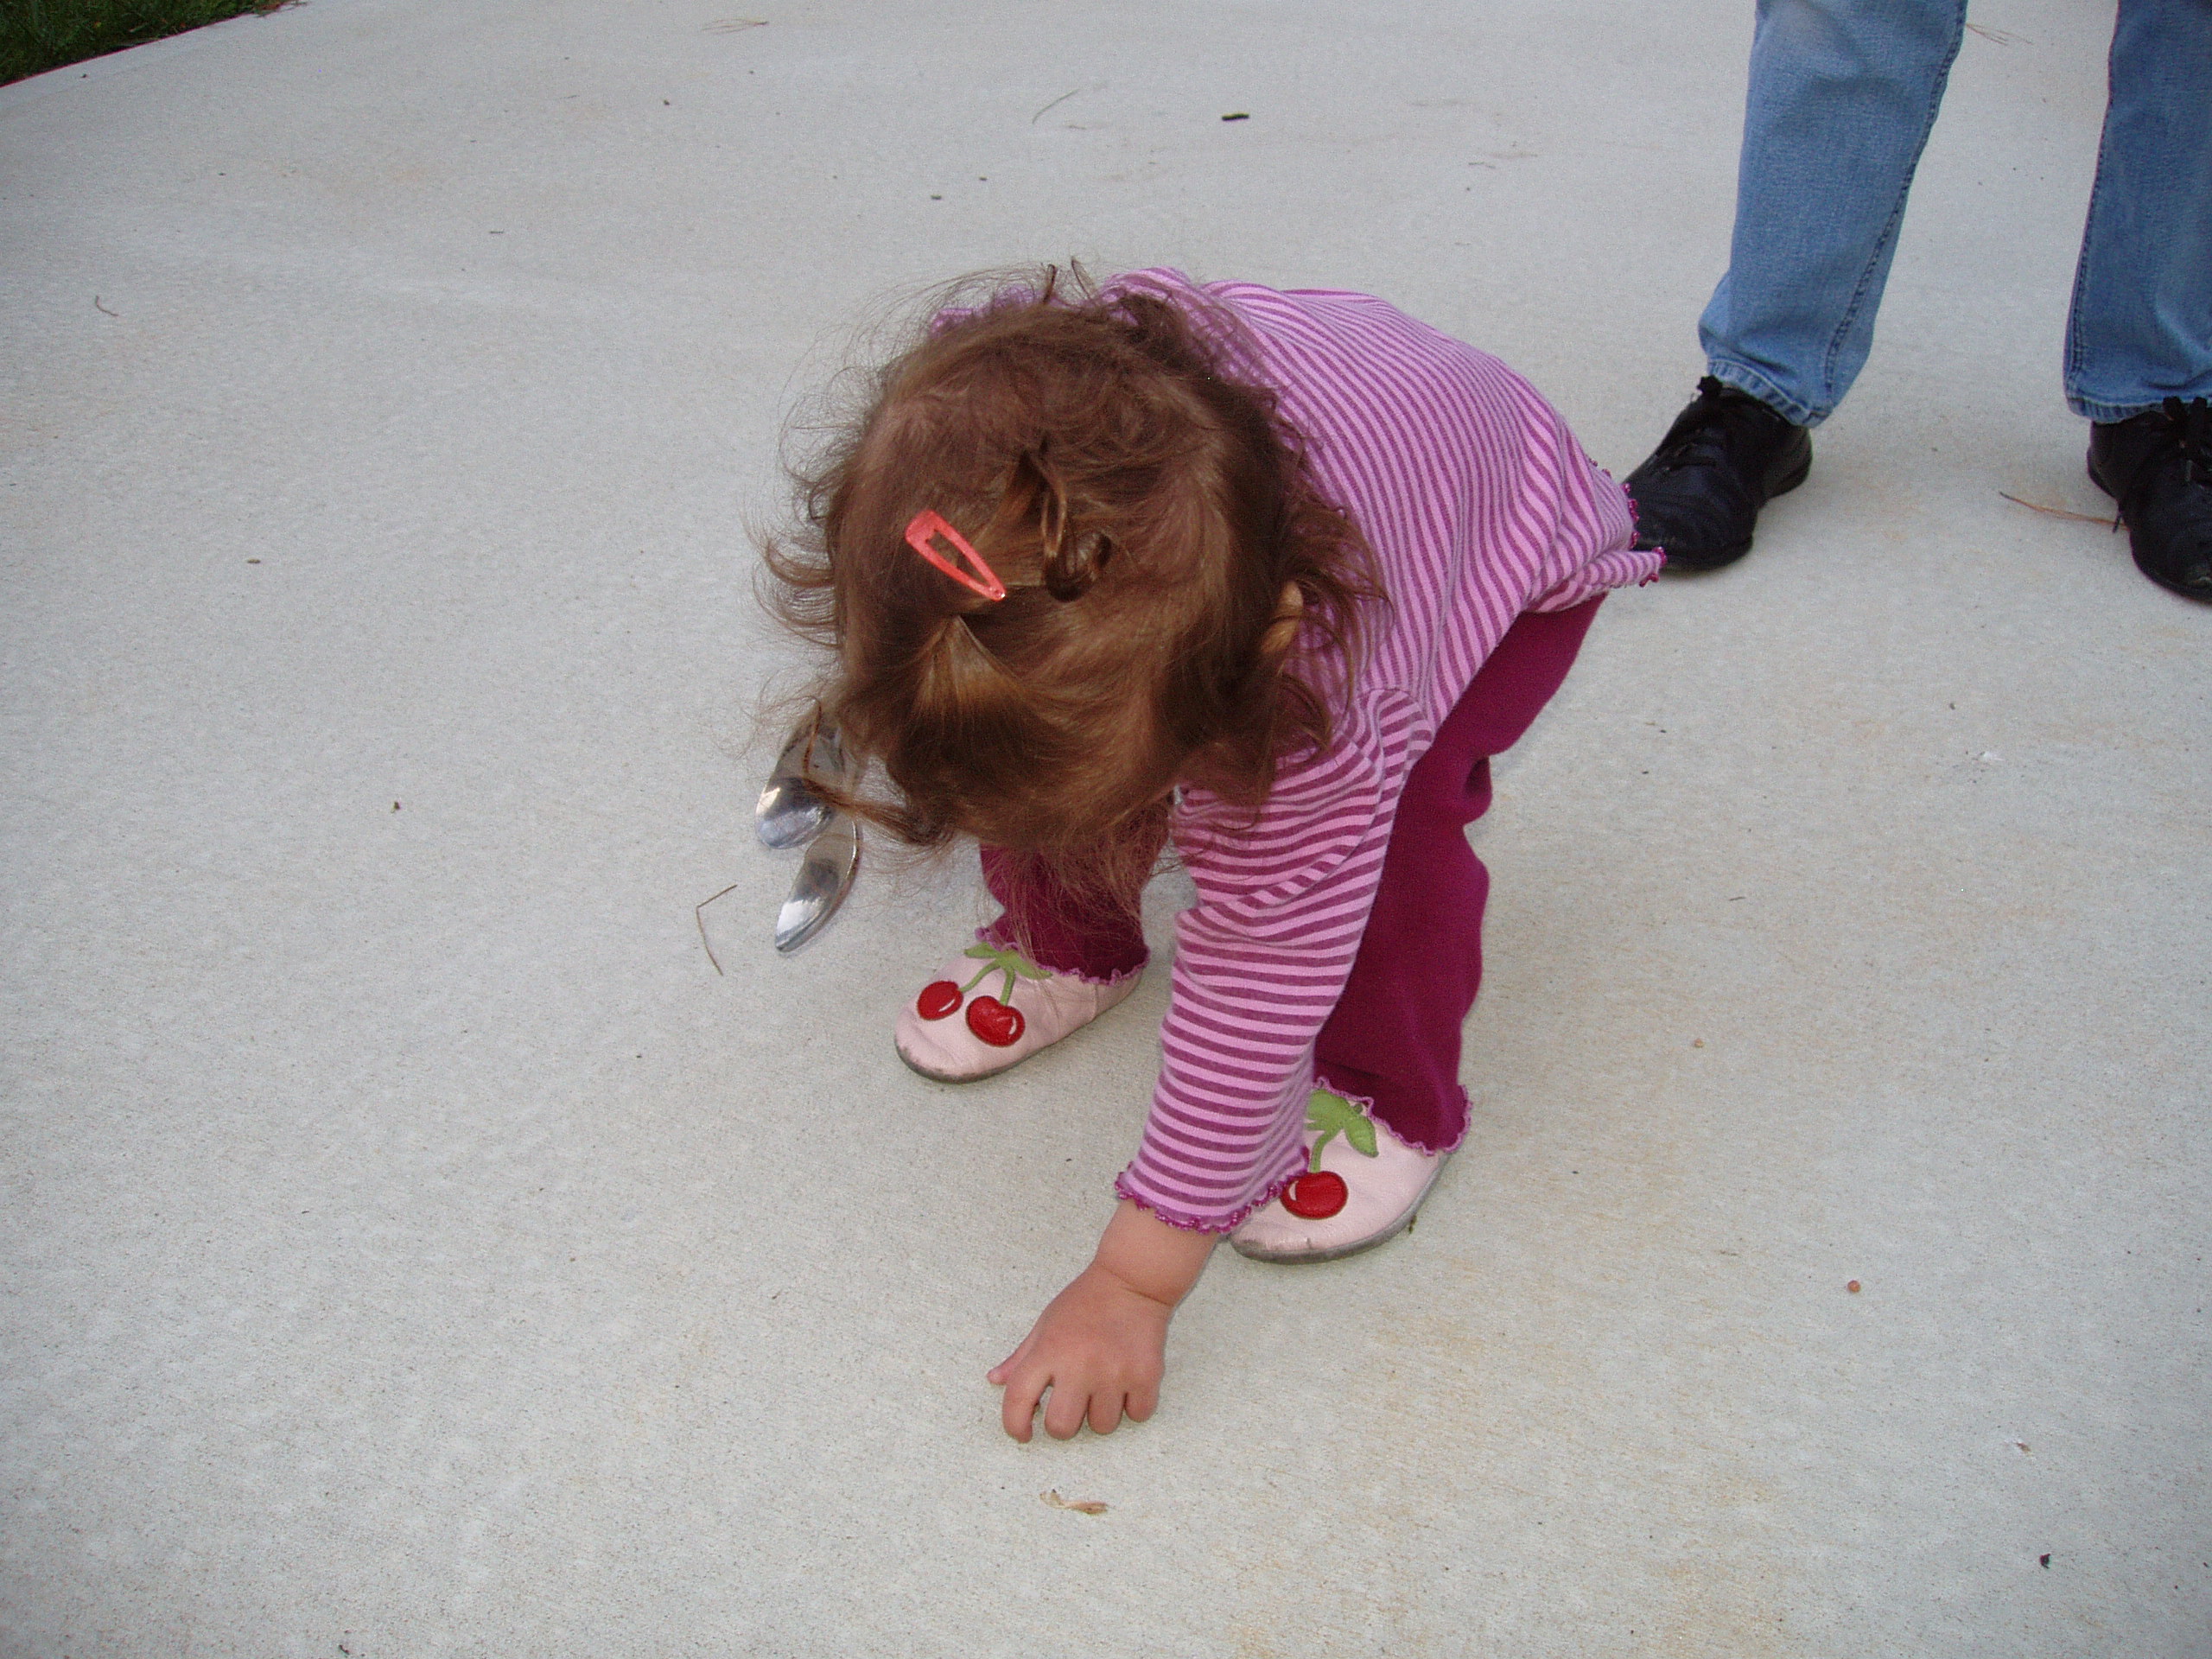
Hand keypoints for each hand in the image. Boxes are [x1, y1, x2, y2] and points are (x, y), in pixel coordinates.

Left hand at [988, 1261, 1171, 1440]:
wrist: (1133, 1280)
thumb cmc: (1085, 1301)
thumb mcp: (1046, 1323)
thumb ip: (1020, 1357)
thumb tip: (994, 1380)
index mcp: (1049, 1351)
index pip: (1018, 1399)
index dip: (1014, 1424)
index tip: (1023, 1433)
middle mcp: (1079, 1365)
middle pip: (1061, 1427)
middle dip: (1064, 1425)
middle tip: (1072, 1405)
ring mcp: (1114, 1373)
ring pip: (1103, 1426)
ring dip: (1102, 1414)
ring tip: (1106, 1387)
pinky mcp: (1146, 1375)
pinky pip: (1138, 1415)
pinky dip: (1134, 1406)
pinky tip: (1130, 1384)